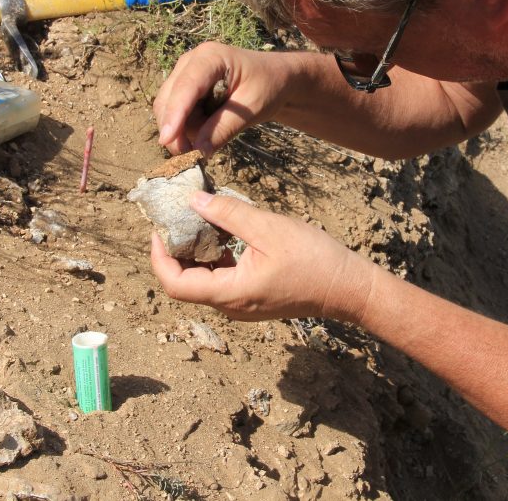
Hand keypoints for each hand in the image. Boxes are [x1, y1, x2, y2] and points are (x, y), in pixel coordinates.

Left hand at [150, 191, 374, 321]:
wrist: (349, 288)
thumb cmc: (314, 260)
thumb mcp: (269, 228)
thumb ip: (228, 214)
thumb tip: (193, 201)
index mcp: (231, 293)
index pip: (176, 285)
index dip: (158, 258)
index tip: (158, 230)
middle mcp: (231, 305)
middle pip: (185, 284)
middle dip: (174, 251)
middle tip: (175, 218)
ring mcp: (242, 304)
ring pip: (203, 281)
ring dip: (195, 252)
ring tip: (197, 219)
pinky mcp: (252, 297)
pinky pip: (221, 279)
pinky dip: (214, 257)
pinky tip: (222, 232)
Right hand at [152, 41, 293, 155]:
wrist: (275, 79)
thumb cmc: (268, 87)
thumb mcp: (252, 109)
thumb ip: (224, 128)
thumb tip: (199, 150)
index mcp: (211, 57)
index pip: (186, 86)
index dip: (174, 114)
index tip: (166, 141)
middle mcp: (191, 61)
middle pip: (168, 99)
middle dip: (178, 129)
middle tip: (200, 150)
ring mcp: (184, 73)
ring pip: (167, 109)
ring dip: (184, 129)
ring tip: (213, 133)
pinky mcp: (183, 86)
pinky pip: (174, 112)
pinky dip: (186, 126)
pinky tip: (208, 127)